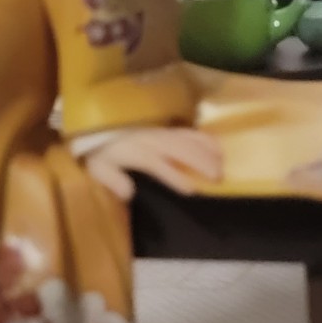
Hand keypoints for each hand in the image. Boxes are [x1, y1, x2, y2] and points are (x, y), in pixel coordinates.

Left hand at [83, 127, 223, 202]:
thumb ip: (112, 180)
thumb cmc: (103, 153)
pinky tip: (219, 150)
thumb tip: (128, 194)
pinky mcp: (170, 130)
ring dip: (207, 152)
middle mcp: (154, 141)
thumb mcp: (100, 168)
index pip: (158, 164)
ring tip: (222, 167)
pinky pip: (192, 132)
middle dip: (200, 162)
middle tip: (218, 179)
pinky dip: (207, 140)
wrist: (101, 129)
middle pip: (180, 149)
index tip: (191, 189)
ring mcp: (164, 134)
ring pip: (189, 139)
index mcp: (137, 153)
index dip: (174, 176)